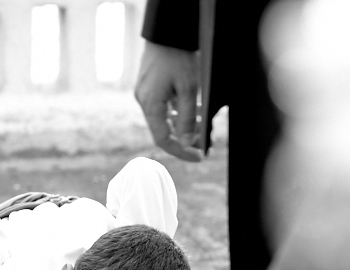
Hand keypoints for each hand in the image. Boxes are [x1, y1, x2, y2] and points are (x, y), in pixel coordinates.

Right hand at [134, 40, 202, 162]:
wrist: (166, 32)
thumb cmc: (178, 58)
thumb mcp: (189, 89)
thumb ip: (187, 119)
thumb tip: (186, 143)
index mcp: (150, 105)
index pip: (163, 140)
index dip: (181, 152)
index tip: (199, 157)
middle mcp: (144, 101)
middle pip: (164, 130)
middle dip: (185, 138)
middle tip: (205, 143)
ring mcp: (145, 94)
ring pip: (165, 118)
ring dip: (183, 124)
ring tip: (204, 124)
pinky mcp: (149, 86)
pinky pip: (163, 106)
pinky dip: (178, 111)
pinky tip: (194, 110)